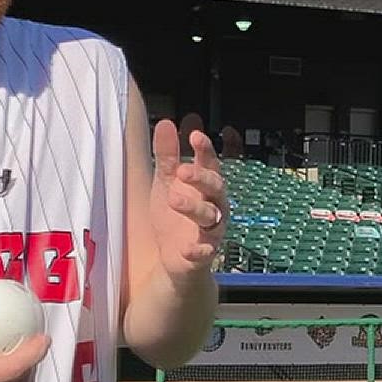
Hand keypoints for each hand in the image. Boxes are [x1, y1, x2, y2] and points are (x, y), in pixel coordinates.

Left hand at [150, 119, 226, 280]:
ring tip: (174, 199)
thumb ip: (167, 155)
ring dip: (194, 208)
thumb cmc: (175, 215)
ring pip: (210, 216)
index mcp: (205, 185)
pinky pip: (206, 251)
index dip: (205, 149)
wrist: (176, 258)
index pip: (209, 163)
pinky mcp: (204, 253)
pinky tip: (188, 248)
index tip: (194, 135)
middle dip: (201, 178)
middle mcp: (213, 204)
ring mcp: (211, 229)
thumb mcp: (166, 182)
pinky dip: (199, 250)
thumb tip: (166, 123)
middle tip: (182, 171)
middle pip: (215, 187)